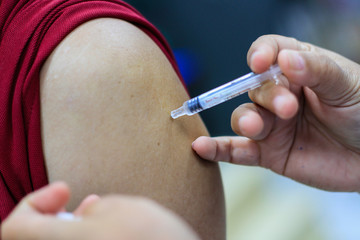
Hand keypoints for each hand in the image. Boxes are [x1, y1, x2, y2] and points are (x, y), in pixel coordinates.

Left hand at [1, 182, 199, 239]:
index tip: (64, 189)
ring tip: (100, 209)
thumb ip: (92, 209)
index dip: (33, 202)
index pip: (13, 227)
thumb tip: (85, 215)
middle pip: (33, 239)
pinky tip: (111, 230)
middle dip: (54, 215)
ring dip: (74, 226)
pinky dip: (89, 239)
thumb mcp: (123, 208)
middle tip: (80, 199)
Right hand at [193, 34, 359, 191]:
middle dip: (267, 97)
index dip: (259, 54)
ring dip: (245, 121)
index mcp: (298, 69)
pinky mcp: (268, 153)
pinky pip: (237, 151)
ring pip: (243, 117)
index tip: (259, 63)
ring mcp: (272, 125)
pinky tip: (201, 147)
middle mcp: (280, 95)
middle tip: (289, 108)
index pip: (268, 52)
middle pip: (254, 88)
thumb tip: (284, 59)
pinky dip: (217, 149)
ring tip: (257, 128)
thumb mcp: (348, 85)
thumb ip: (316, 70)